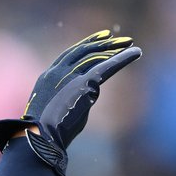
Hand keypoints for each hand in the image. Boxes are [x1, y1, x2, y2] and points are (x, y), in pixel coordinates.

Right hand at [0, 29, 140, 175]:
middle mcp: (59, 71)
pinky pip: (107, 67)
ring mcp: (70, 75)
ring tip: (129, 43)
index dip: (85, 47)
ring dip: (114, 49)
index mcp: (49, 76)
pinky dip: (123, 59)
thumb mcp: (57, 111)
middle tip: (117, 39)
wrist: (39, 136)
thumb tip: (92, 95)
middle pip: (84, 51)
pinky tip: (136, 53)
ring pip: (96, 56)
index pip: (69, 56)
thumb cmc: (46, 134)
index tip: (98, 41)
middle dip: (101, 44)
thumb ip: (74, 98)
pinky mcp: (84, 84)